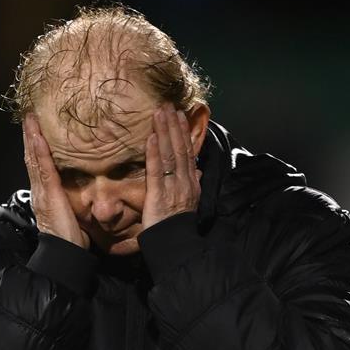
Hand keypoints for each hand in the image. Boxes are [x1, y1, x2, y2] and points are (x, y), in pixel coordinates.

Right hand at [22, 114, 89, 248]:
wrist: (64, 252)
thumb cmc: (70, 237)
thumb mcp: (71, 213)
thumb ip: (71, 200)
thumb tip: (81, 192)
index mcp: (44, 194)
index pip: (38, 165)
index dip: (35, 147)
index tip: (35, 130)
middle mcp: (39, 190)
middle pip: (32, 158)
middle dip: (30, 136)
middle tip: (29, 115)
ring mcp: (41, 191)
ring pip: (34, 159)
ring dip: (31, 137)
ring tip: (30, 118)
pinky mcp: (48, 194)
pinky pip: (43, 169)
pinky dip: (39, 152)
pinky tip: (37, 137)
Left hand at [142, 103, 201, 229]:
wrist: (176, 245)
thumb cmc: (177, 226)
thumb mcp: (189, 202)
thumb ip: (193, 184)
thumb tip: (198, 170)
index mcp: (191, 183)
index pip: (188, 153)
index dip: (183, 133)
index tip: (179, 116)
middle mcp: (185, 181)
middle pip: (180, 148)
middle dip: (174, 126)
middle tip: (168, 105)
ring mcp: (173, 187)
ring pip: (170, 154)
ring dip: (165, 131)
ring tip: (160, 112)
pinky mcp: (158, 194)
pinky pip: (156, 170)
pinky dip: (154, 152)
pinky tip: (152, 137)